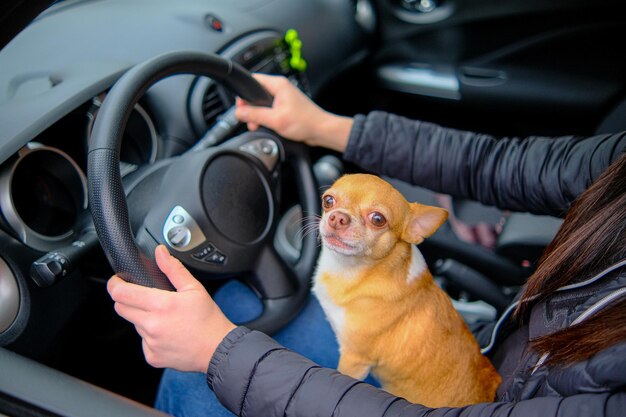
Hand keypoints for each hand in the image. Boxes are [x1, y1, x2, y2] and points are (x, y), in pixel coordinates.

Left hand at [107, 245, 235, 372]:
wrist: (217, 349)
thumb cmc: (208, 319)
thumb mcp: (194, 288)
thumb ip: (173, 269)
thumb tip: (160, 252)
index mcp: (160, 305)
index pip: (121, 293)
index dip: (115, 284)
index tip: (117, 281)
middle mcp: (151, 325)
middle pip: (121, 308)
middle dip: (128, 300)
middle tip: (146, 298)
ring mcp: (150, 343)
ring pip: (134, 325)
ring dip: (143, 318)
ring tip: (166, 318)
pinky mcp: (152, 357)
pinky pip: (143, 342)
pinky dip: (151, 336)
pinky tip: (169, 333)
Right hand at [236, 73, 352, 151]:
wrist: (321, 131)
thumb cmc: (305, 122)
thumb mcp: (275, 120)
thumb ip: (255, 115)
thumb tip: (239, 113)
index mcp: (278, 85)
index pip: (253, 81)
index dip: (244, 94)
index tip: (242, 107)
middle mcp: (281, 88)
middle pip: (256, 94)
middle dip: (251, 109)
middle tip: (251, 121)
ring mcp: (283, 97)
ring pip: (262, 103)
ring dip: (258, 115)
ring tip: (260, 125)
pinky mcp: (286, 107)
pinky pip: (270, 109)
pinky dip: (266, 118)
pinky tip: (268, 126)